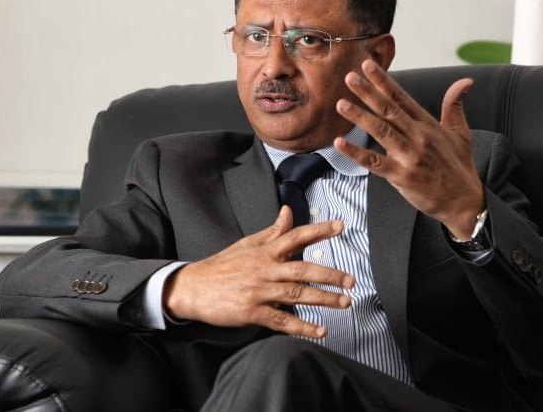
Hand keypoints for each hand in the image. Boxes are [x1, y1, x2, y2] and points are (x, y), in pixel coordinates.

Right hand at [163, 206, 354, 337]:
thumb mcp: (246, 244)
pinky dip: (302, 326)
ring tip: (344, 302)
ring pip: (296, 295)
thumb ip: (272, 231)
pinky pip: (282, 321)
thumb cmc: (221, 266)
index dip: (319, 230)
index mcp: (264, 251)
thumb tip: (288, 212)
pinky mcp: (251, 312)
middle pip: (302, 269)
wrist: (192, 288)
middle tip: (350, 280)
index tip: (340, 226)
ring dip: (323, 299)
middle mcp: (264, 269)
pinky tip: (320, 330)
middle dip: (329, 274)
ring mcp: (258, 291)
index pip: (295, 236)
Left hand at [335, 60, 485, 237]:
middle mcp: (418, 137)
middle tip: (350, 77)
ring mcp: (410, 157)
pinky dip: (356, 153)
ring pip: (381, 131)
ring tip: (341, 104)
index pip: (402, 98)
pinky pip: (374, 162)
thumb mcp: (461, 133)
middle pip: (389, 110)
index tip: (368, 66)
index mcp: (428, 125)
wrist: (463, 201)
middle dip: (368, 92)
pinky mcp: (401, 176)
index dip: (384, 81)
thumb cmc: (459, 167)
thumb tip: (465, 81)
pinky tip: (340, 143)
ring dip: (360, 117)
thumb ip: (455, 105)